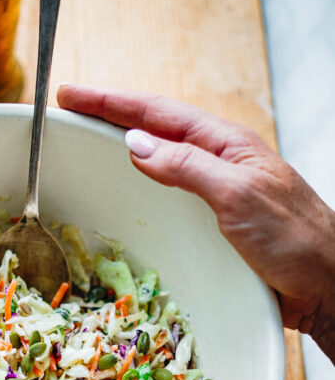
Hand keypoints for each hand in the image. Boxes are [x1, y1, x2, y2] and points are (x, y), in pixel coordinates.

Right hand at [57, 85, 334, 359]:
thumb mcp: (238, 196)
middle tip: (69, 109)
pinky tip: (128, 188)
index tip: (72, 94)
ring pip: (162, 156)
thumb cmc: (295, 239)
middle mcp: (220, 160)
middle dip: (111, 114)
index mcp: (226, 144)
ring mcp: (218, 189)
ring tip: (88, 137)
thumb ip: (187, 167)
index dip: (112, 102)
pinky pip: (169, 189)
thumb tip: (135, 144)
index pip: (158, 112)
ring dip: (123, 144)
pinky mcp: (216, 219)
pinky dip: (141, 181)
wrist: (328, 284)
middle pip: (156, 126)